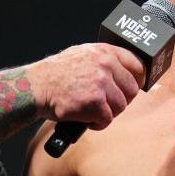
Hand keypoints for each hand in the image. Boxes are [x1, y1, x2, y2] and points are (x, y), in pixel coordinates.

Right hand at [27, 44, 145, 129]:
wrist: (35, 86)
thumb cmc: (55, 74)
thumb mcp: (82, 54)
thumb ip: (103, 60)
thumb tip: (124, 73)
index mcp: (104, 51)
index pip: (137, 65)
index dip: (138, 80)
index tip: (132, 89)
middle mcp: (105, 64)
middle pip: (132, 90)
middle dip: (121, 101)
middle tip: (106, 105)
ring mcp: (100, 83)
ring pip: (121, 107)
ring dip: (108, 114)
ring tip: (91, 111)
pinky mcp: (94, 103)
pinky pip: (107, 119)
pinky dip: (97, 124)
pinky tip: (85, 118)